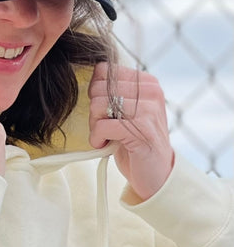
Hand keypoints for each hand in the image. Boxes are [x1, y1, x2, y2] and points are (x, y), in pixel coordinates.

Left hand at [88, 63, 173, 199]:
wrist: (157, 176)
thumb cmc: (136, 144)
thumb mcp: (126, 112)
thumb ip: (114, 93)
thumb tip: (91, 78)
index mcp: (147, 83)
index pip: (104, 71)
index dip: (95, 93)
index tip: (105, 113)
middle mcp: (150, 92)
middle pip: (98, 88)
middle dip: (94, 112)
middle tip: (104, 128)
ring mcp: (148, 109)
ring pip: (98, 105)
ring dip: (94, 127)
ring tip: (106, 137)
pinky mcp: (141, 129)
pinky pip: (102, 126)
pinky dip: (96, 139)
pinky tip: (105, 145)